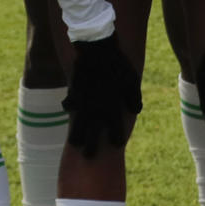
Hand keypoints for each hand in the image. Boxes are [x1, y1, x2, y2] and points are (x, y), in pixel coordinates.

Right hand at [64, 34, 141, 157]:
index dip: (117, 140)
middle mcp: (97, 110)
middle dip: (90, 149)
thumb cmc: (118, 64)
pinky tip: (69, 108)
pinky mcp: (73, 93)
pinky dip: (68, 107)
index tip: (117, 144)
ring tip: (75, 143)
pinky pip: (68, 105)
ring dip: (76, 136)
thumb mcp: (133, 80)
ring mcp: (83, 103)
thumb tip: (136, 111)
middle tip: (89, 155)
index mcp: (113, 109)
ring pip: (76, 127)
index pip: (115, 133)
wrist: (97, 49)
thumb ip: (134, 98)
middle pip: (92, 137)